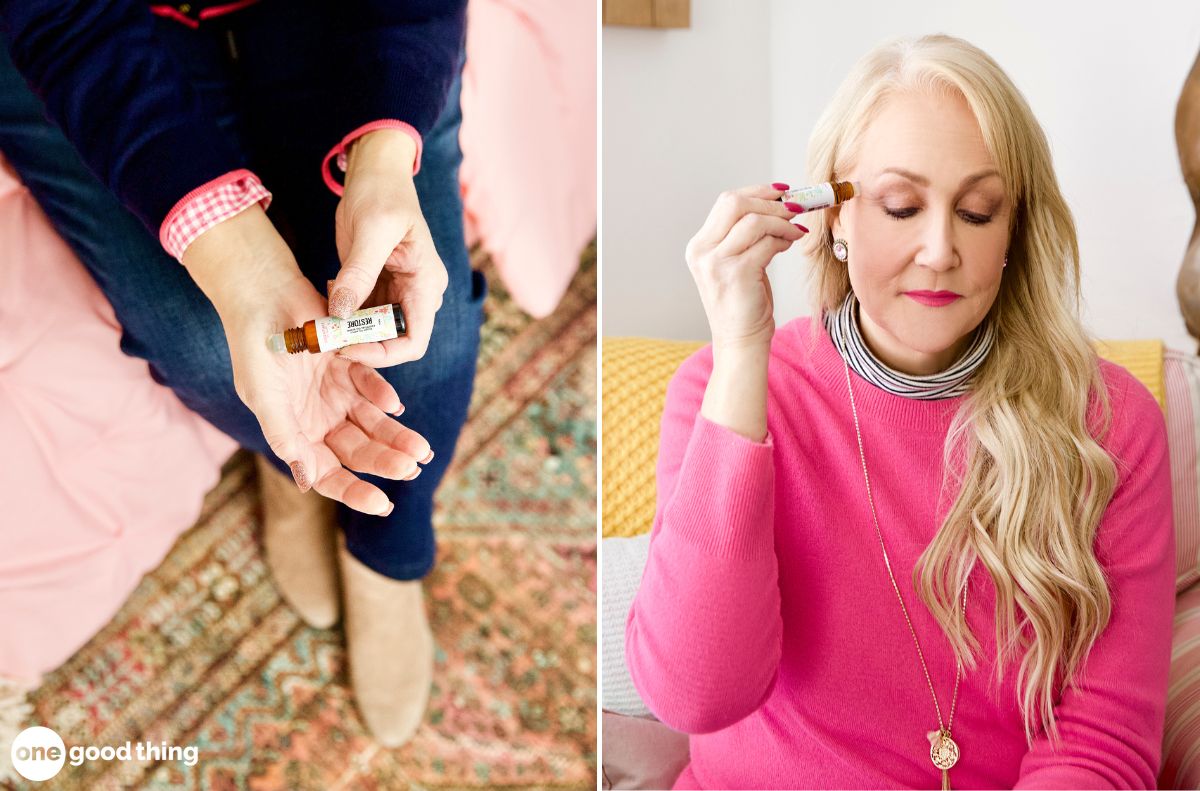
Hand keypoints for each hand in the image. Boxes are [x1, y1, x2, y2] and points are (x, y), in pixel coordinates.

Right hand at [183, 206, 433, 514]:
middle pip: (357, 451)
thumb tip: (306, 478)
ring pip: (372, 424)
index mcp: (294, 432)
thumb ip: (283, 433)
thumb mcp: (263, 393)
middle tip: (412, 468)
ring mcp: (335, 392)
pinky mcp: (351, 365)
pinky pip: (373, 388)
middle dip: (384, 462)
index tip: (382, 504)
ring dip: (396, 436)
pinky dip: (384, 396)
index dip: (353, 492)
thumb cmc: (254, 345)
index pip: (327, 474)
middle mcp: (317, 418)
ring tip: (421, 449)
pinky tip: (395, 405)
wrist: (263, 291)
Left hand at [328, 129, 448, 367]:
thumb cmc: (382, 193)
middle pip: (393, 339)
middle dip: (360, 342)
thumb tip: (341, 315)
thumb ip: (358, 273)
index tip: (346, 347)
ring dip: (348, 329)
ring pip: (374, 329)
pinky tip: (330, 293)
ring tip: (323, 313)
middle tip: (325, 335)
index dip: (382, 353)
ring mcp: (399, 291)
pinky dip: (343, 312)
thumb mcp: (370, 230)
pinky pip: (362, 312)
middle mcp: (417, 293)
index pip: (414, 340)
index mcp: (426, 283)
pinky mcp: (379, 286)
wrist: (376, 172)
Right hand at [685, 183, 807, 350]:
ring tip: (795, 230)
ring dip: (782, 221)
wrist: (740, 341)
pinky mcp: (737, 274)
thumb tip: (779, 204)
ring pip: (754, 220)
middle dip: (770, 201)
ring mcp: (717, 263)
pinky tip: (790, 243)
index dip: (757, 192)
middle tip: (794, 208)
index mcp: (699, 246)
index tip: (782, 192)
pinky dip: (784, 239)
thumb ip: (744, 236)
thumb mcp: (735, 263)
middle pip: (735, 203)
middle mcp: (702, 252)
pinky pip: (767, 243)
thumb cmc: (744, 303)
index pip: (726, 202)